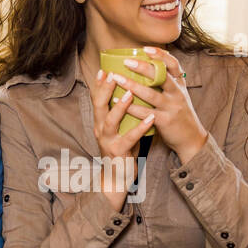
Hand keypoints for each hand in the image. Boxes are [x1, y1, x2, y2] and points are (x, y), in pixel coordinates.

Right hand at [91, 68, 155, 211]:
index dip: (99, 85)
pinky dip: (140, 127)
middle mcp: (100, 130)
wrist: (117, 178)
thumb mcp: (119, 129)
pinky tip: (150, 118)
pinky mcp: (119, 152)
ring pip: (111, 121)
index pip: (97, 100)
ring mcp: (108, 141)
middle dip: (106, 90)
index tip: (104, 69)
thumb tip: (133, 92)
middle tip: (113, 74)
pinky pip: (130, 138)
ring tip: (131, 93)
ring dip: (120, 106)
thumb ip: (122, 114)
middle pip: (100, 106)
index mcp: (100, 123)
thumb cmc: (122, 150)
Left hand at [109, 47, 207, 163]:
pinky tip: (117, 101)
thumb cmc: (179, 115)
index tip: (146, 48)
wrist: (191, 139)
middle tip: (127, 61)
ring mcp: (172, 107)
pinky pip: (145, 112)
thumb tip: (147, 66)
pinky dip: (130, 106)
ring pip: (150, 94)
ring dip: (132, 85)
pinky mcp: (165, 121)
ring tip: (116, 78)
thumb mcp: (178, 95)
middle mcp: (178, 93)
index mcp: (180, 85)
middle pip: (161, 76)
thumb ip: (167, 82)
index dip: (160, 55)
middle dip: (143, 67)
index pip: (173, 64)